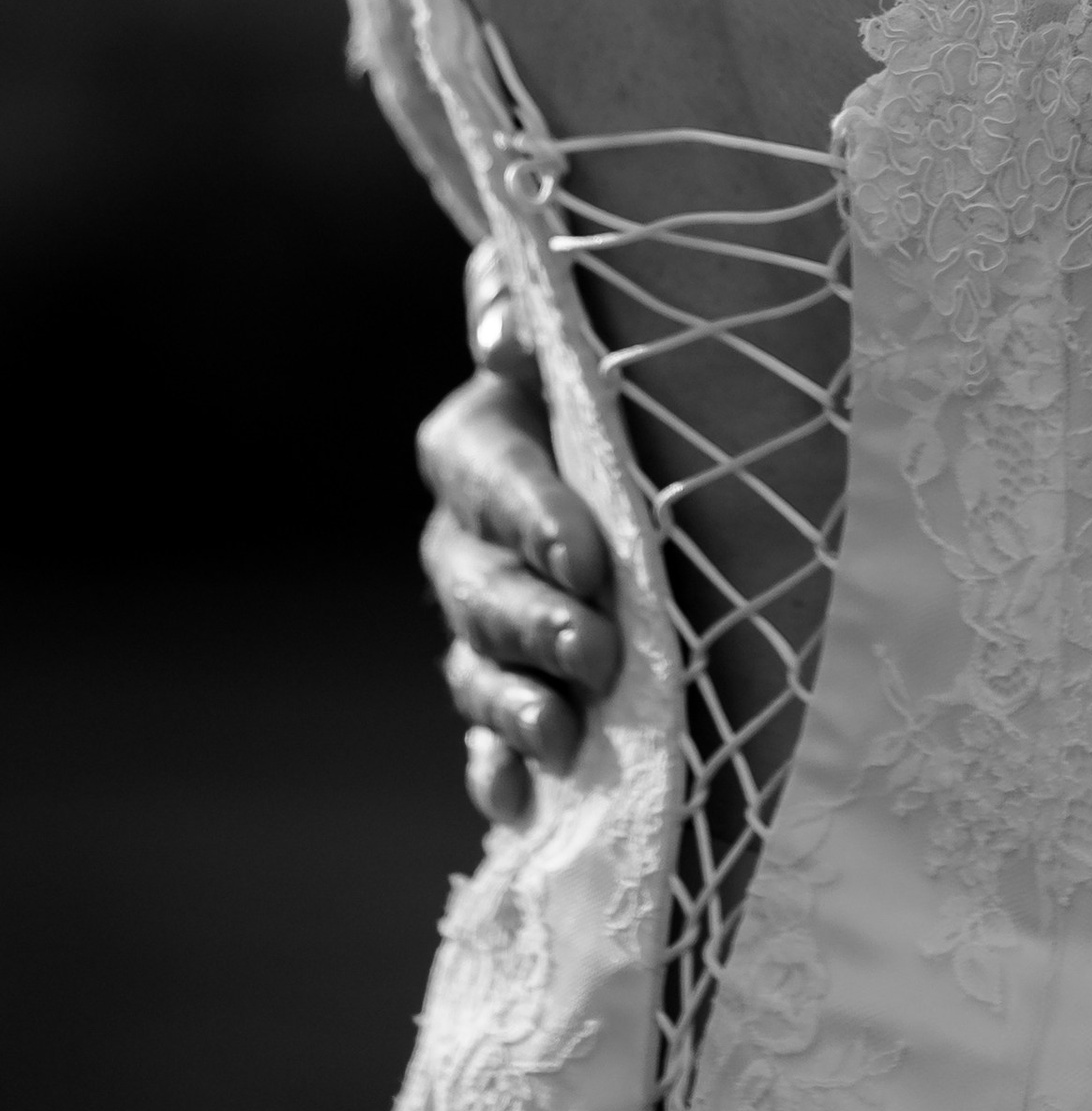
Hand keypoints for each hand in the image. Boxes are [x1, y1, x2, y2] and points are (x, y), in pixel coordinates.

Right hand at [420, 242, 619, 823]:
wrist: (610, 431)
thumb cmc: (599, 366)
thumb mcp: (568, 319)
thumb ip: (519, 305)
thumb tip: (502, 336)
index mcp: (475, 446)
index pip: (496, 481)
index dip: (536, 518)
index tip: (588, 554)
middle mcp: (461, 540)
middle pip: (482, 589)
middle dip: (536, 625)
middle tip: (596, 651)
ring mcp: (478, 621)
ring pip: (478, 669)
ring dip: (513, 708)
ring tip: (559, 737)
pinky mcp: (503, 682)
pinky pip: (485, 735)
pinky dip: (497, 771)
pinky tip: (517, 805)